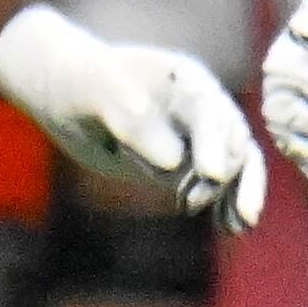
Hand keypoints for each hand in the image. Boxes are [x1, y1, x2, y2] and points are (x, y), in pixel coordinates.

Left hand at [0, 4, 265, 226]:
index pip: (208, 109)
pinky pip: (220, 184)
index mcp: (183, 77)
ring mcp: (198, 135)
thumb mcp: (92, 91)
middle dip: (223, 172)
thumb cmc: (78, 83)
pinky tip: (230, 228)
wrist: (68, 97)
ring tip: (237, 226)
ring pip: (236, 164)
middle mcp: (200, 104)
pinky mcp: (189, 163)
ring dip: (239, 193)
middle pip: (230, 139)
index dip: (213, 142)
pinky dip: (227, 204)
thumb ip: (130, 117)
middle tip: (191, 200)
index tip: (210, 174)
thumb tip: (174, 160)